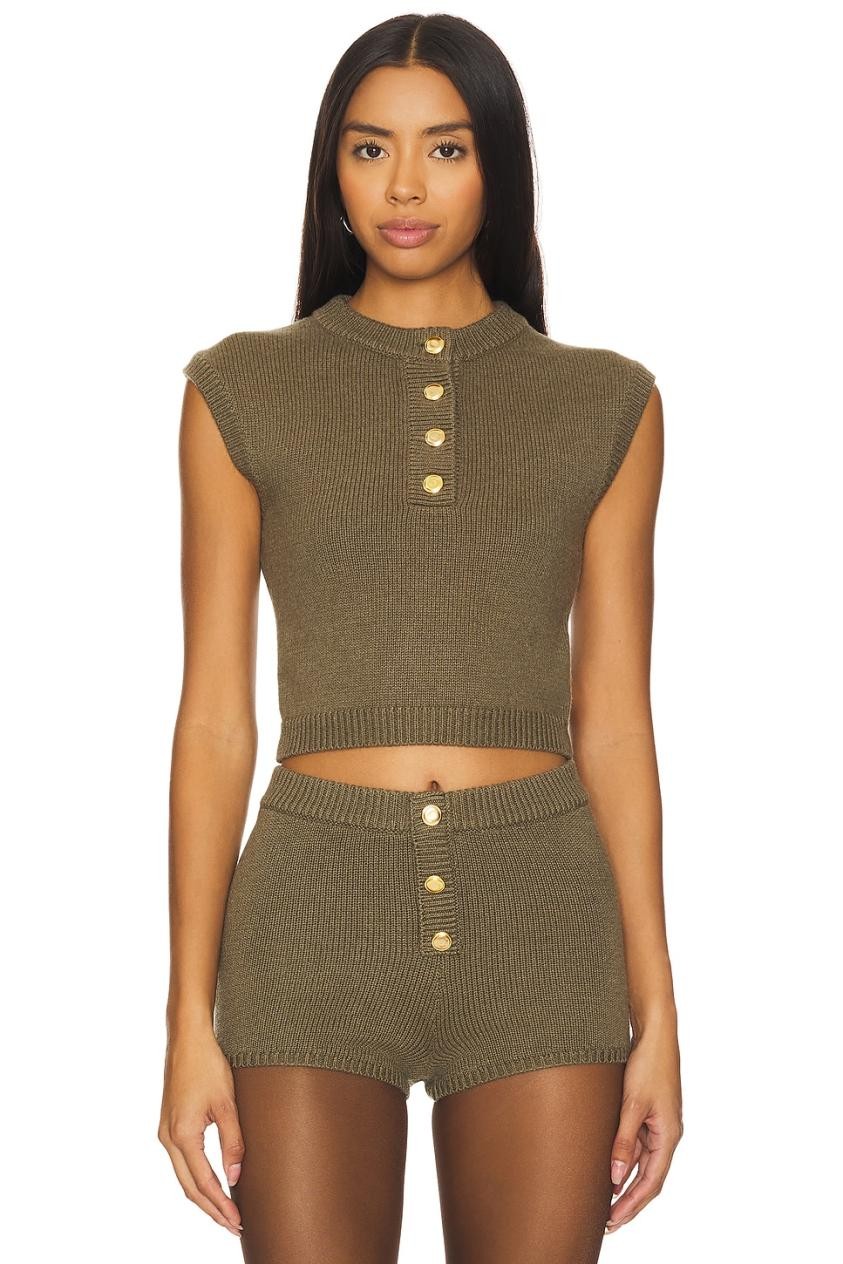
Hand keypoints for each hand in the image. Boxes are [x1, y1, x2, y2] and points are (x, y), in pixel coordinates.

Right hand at [158, 1026, 244, 1237]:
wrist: (187, 1037)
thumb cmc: (209, 1064)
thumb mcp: (227, 1103)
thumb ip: (232, 1142)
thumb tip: (235, 1180)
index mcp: (182, 1135)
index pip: (203, 1183)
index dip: (221, 1206)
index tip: (238, 1222)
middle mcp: (168, 1137)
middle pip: (189, 1187)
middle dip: (211, 1209)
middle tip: (234, 1226)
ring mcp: (165, 1131)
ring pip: (183, 1176)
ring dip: (203, 1196)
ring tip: (226, 1211)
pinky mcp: (169, 1123)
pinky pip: (181, 1161)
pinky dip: (196, 1178)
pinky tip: (212, 1182)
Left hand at [604, 1020, 682, 1233]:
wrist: (655, 1033)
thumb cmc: (648, 1064)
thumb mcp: (632, 1104)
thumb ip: (623, 1141)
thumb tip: (614, 1176)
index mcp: (669, 1135)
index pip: (651, 1182)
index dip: (632, 1204)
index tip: (613, 1222)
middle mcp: (666, 1134)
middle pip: (648, 1178)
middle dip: (628, 1201)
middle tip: (606, 1222)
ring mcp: (658, 1124)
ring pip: (642, 1163)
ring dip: (624, 1182)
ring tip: (604, 1202)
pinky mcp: (648, 1113)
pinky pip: (637, 1145)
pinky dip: (624, 1160)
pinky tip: (608, 1169)